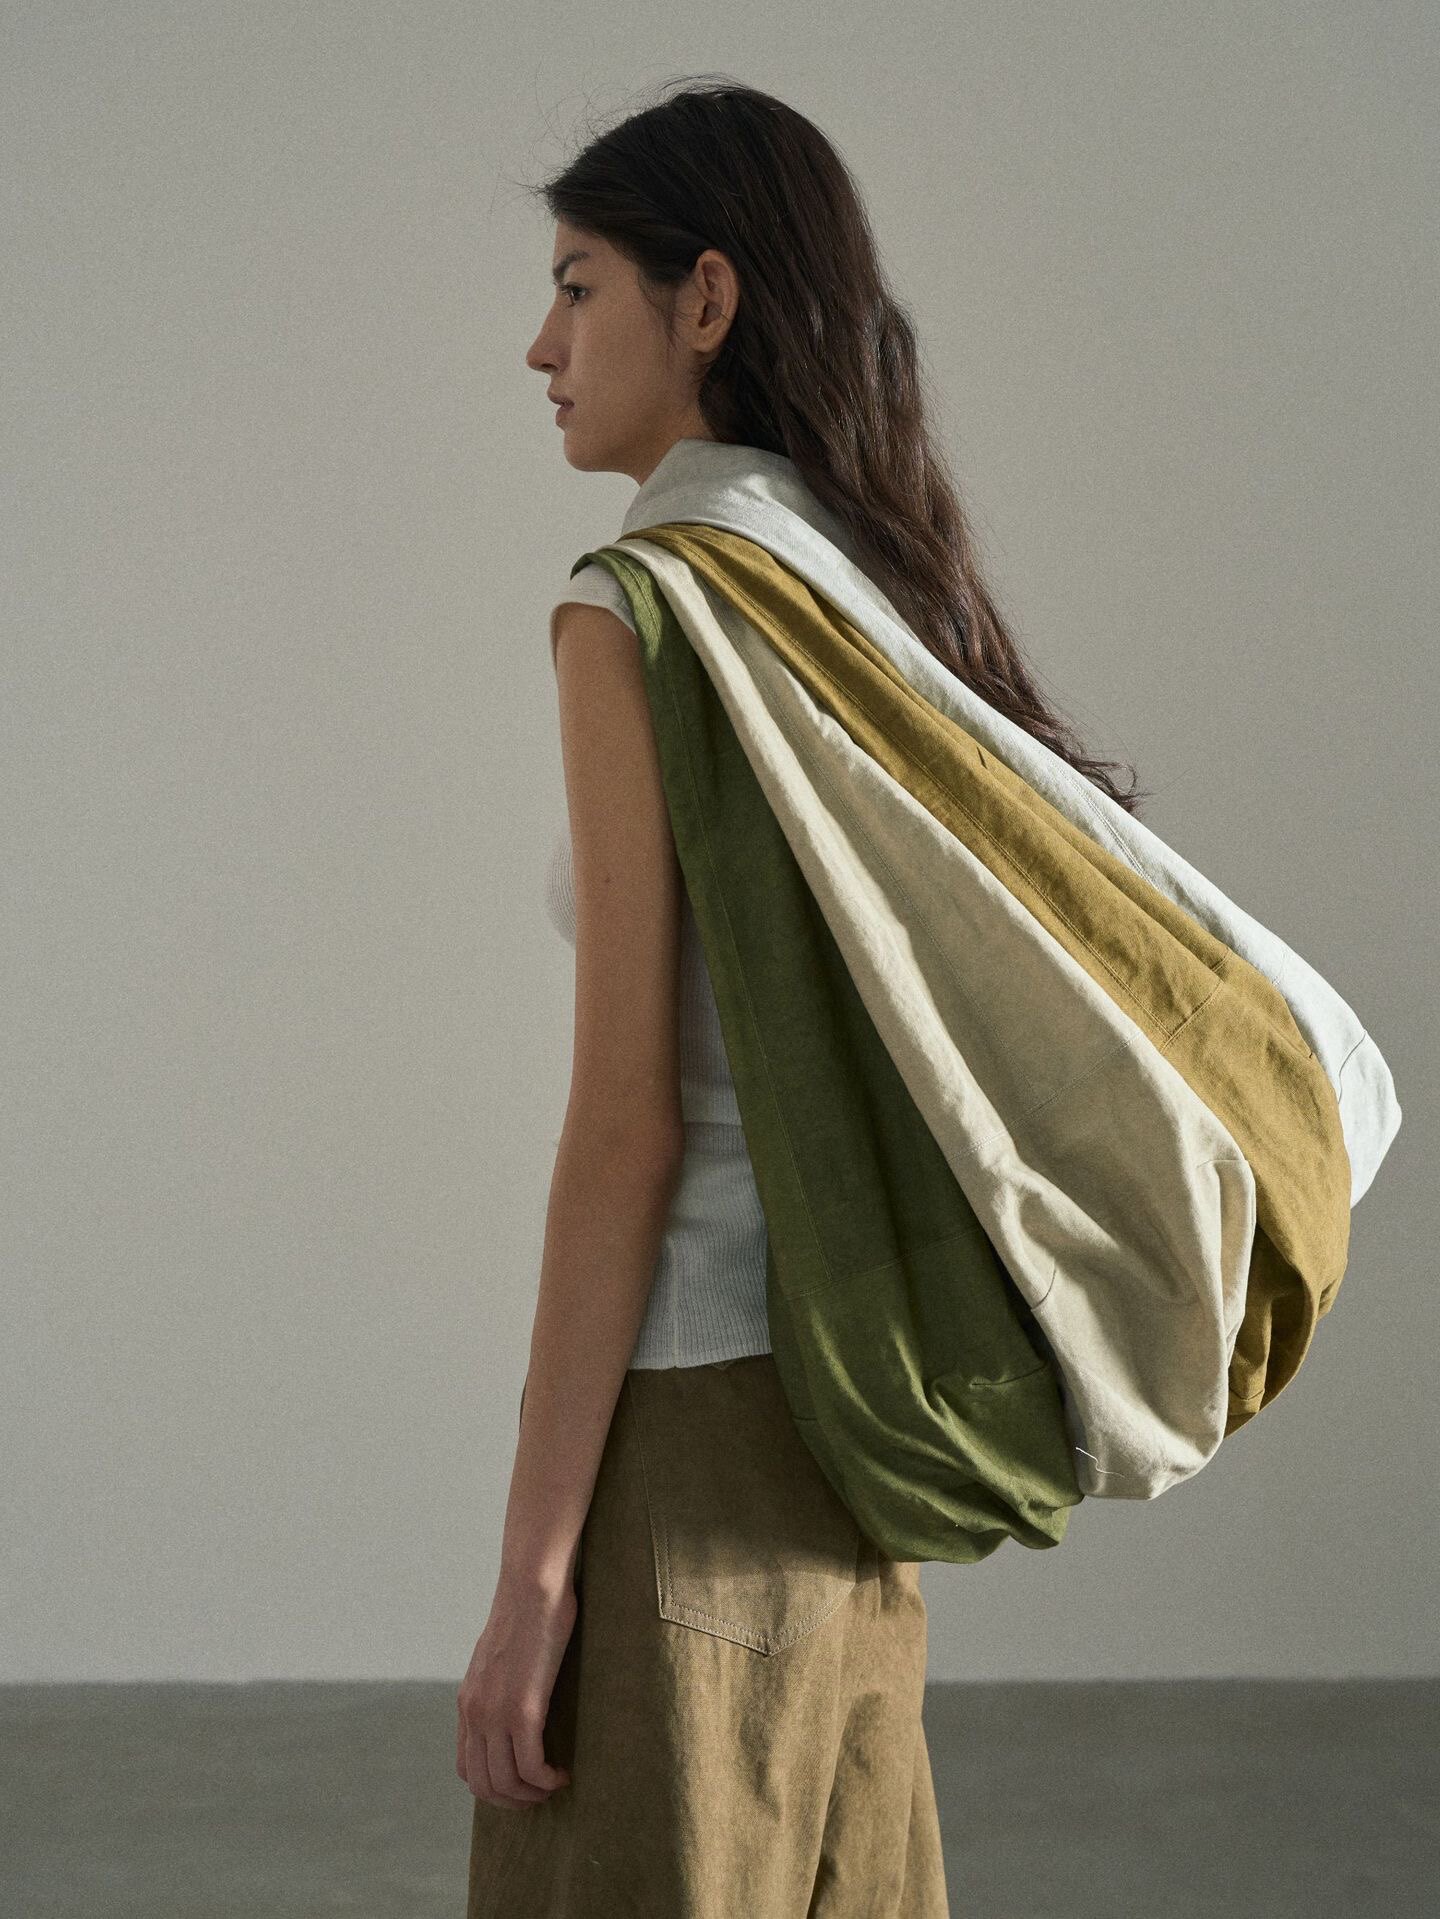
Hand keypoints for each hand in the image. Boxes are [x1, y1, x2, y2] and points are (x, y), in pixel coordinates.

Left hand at [456, 1573, 577, 1807]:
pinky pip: (530, 1766)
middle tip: (542, 1795)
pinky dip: (547, 1780)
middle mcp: (474, 1712)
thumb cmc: (528, 1610)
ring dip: (532, 1795)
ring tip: (555, 1784)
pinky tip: (563, 1773)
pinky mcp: (523, 1708)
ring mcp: (495, 1712)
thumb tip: (518, 1696)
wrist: (532, 1585)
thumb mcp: (502, 1655)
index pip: (467, 1767)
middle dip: (513, 1802)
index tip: (523, 1783)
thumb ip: (501, 1682)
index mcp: (468, 1701)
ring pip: (505, 1783)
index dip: (494, 1787)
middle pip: (482, 1785)